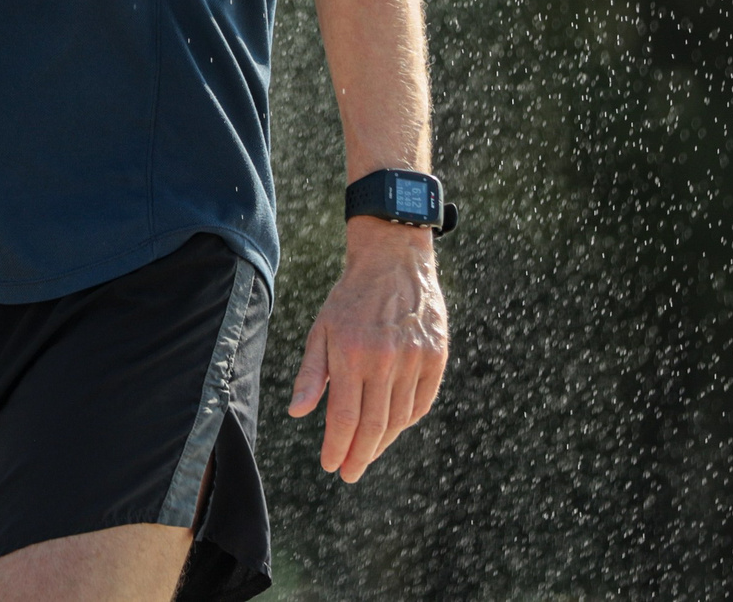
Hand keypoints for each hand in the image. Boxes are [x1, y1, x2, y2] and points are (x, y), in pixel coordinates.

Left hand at [287, 217, 449, 481]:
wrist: (393, 259)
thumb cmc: (350, 298)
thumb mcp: (322, 329)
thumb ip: (311, 373)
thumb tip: (297, 413)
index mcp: (351, 352)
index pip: (344, 416)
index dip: (337, 447)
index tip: (331, 466)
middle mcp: (384, 358)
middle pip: (374, 424)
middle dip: (360, 455)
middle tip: (349, 473)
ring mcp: (414, 358)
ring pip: (399, 417)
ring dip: (383, 442)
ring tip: (367, 453)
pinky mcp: (435, 355)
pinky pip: (422, 402)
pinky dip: (407, 421)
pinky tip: (393, 428)